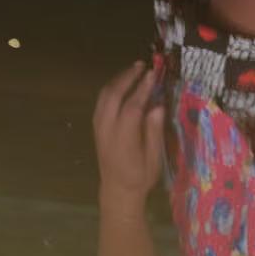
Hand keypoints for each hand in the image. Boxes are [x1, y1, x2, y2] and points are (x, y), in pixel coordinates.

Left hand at [94, 59, 166, 204]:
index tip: (153, 74)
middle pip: (113, 96)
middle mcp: (107, 130)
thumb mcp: (153, 158)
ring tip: (133, 70)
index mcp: (123, 139)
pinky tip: (122, 84)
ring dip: (118, 80)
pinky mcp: (96, 127)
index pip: (132, 107)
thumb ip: (154, 131)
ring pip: (104, 96)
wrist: (117, 190)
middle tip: (142, 65)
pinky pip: (101, 102)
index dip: (142, 89)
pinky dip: (111, 88)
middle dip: (127, 77)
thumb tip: (158, 106)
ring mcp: (99, 127)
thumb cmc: (140, 176)